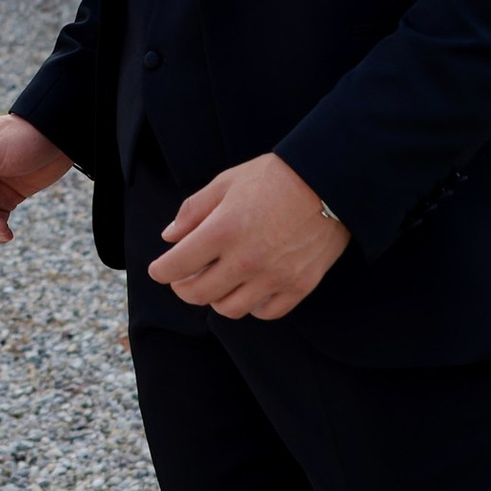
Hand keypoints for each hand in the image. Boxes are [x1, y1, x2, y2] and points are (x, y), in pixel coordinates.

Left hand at [149, 153, 349, 318]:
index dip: (161, 271)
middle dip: (184, 287)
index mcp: (223, 230)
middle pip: (198, 295)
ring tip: (219, 281)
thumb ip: (193, 211)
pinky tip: (250, 288)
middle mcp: (246, 259)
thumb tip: (169, 237)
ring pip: (229, 309)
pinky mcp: (299, 286)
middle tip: (184, 278)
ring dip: (217, 298)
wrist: (330, 182)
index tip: (160, 269)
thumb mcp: (226, 182)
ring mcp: (274, 277)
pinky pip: (265, 312)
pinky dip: (252, 305)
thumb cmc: (274, 178)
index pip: (176, 267)